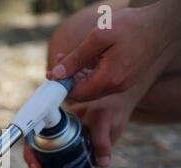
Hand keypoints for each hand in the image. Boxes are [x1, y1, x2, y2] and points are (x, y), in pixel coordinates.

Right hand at [24, 91, 136, 167]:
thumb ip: (102, 140)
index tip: (37, 166)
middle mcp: (54, 134)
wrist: (117, 105)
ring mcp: (61, 144)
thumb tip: (101, 163)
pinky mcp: (71, 154)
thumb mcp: (104, 121)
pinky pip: (56, 166)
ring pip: (43, 162)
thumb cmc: (108, 108)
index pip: (34, 138)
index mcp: (56, 123)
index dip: (31, 154)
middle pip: (35, 153)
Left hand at [49, 5, 171, 100]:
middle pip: (84, 92)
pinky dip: (90, 72)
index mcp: (109, 79)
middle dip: (68, 79)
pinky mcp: (125, 77)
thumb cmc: (133, 26)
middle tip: (59, 62)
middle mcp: (116, 86)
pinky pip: (102, 81)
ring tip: (67, 58)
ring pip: (92, 86)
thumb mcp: (98, 37)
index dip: (62, 85)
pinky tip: (84, 59)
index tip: (52, 74)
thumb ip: (76, 58)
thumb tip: (58, 73)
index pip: (77, 94)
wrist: (163, 24)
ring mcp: (122, 83)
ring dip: (78, 75)